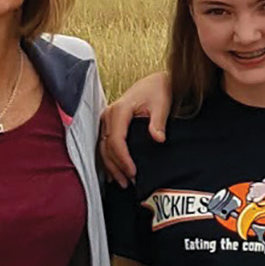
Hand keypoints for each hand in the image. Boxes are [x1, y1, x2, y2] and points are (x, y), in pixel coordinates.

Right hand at [98, 72, 171, 186]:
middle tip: (129, 182)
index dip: (123, 159)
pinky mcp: (108, 124)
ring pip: (102, 148)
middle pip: (106, 147)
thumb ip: (158, 122)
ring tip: (123, 182)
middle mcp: (108, 115)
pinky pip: (104, 145)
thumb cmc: (158, 90)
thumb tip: (158, 138)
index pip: (116, 140)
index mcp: (119, 110)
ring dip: (111, 167)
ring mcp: (106, 120)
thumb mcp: (162, 104)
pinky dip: (108, 160)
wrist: (154, 83)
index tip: (133, 172)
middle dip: (116, 167)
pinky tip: (114, 174)